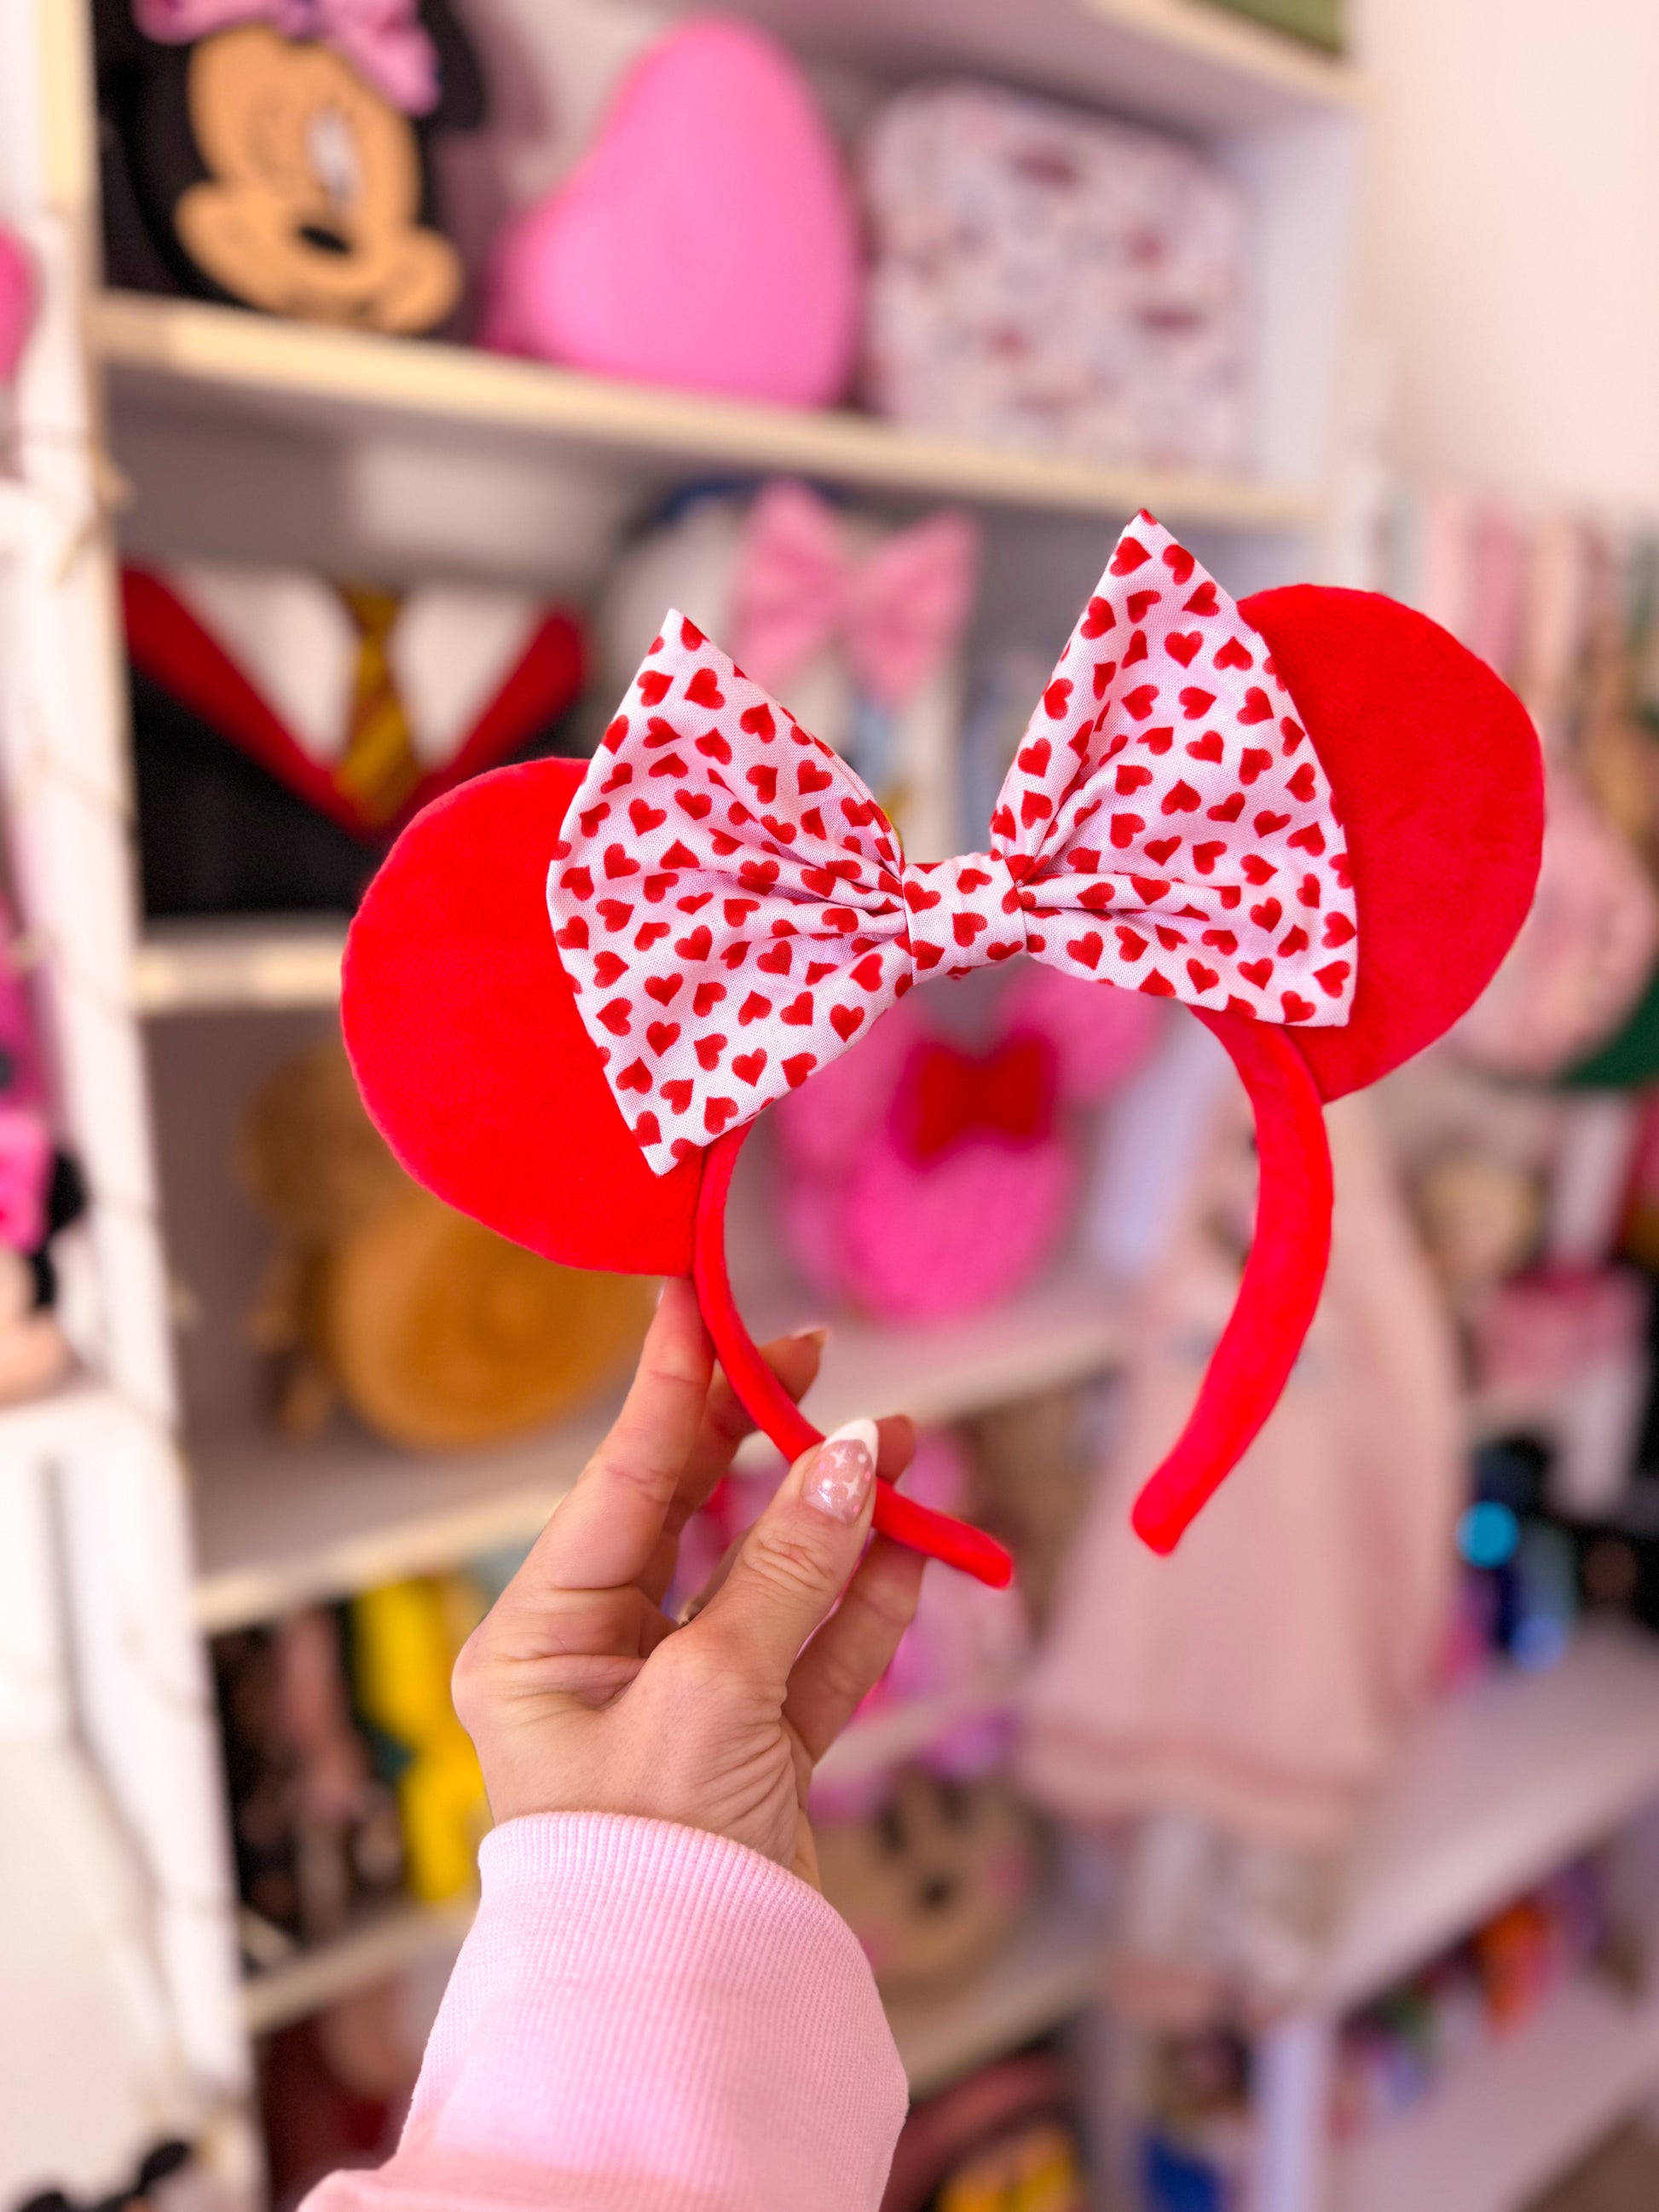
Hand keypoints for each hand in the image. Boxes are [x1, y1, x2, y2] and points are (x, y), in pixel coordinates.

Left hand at [452, 1278, 923, 1885]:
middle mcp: (603, 1660)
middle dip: (764, 1441)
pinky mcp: (753, 1749)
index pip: (620, 1480)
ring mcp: (684, 1702)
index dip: (668, 1383)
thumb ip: (788, 1572)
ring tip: (905, 1451)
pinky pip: (815, 1651)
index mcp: (542, 1640)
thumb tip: (855, 1455)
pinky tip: (913, 1547)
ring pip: (768, 1578)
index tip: (697, 1293)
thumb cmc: (650, 1862)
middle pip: (692, 1515)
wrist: (691, 2025)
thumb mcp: (716, 1695)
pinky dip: (864, 1602)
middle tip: (817, 1363)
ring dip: (835, 1518)